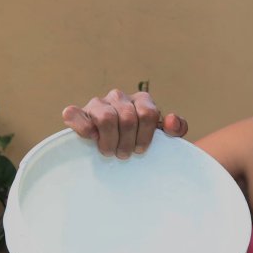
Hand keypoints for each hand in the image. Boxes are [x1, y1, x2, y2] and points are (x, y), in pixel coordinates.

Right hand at [61, 90, 187, 158]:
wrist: (113, 146)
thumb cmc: (140, 140)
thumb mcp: (163, 136)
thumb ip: (176, 128)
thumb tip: (171, 121)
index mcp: (141, 100)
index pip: (148, 113)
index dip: (145, 136)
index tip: (140, 150)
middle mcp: (119, 97)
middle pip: (128, 118)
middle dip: (127, 143)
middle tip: (124, 155)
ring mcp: (97, 103)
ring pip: (106, 117)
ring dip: (109, 141)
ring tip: (109, 151)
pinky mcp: (78, 112)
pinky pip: (76, 114)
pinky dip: (84, 129)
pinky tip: (91, 139)